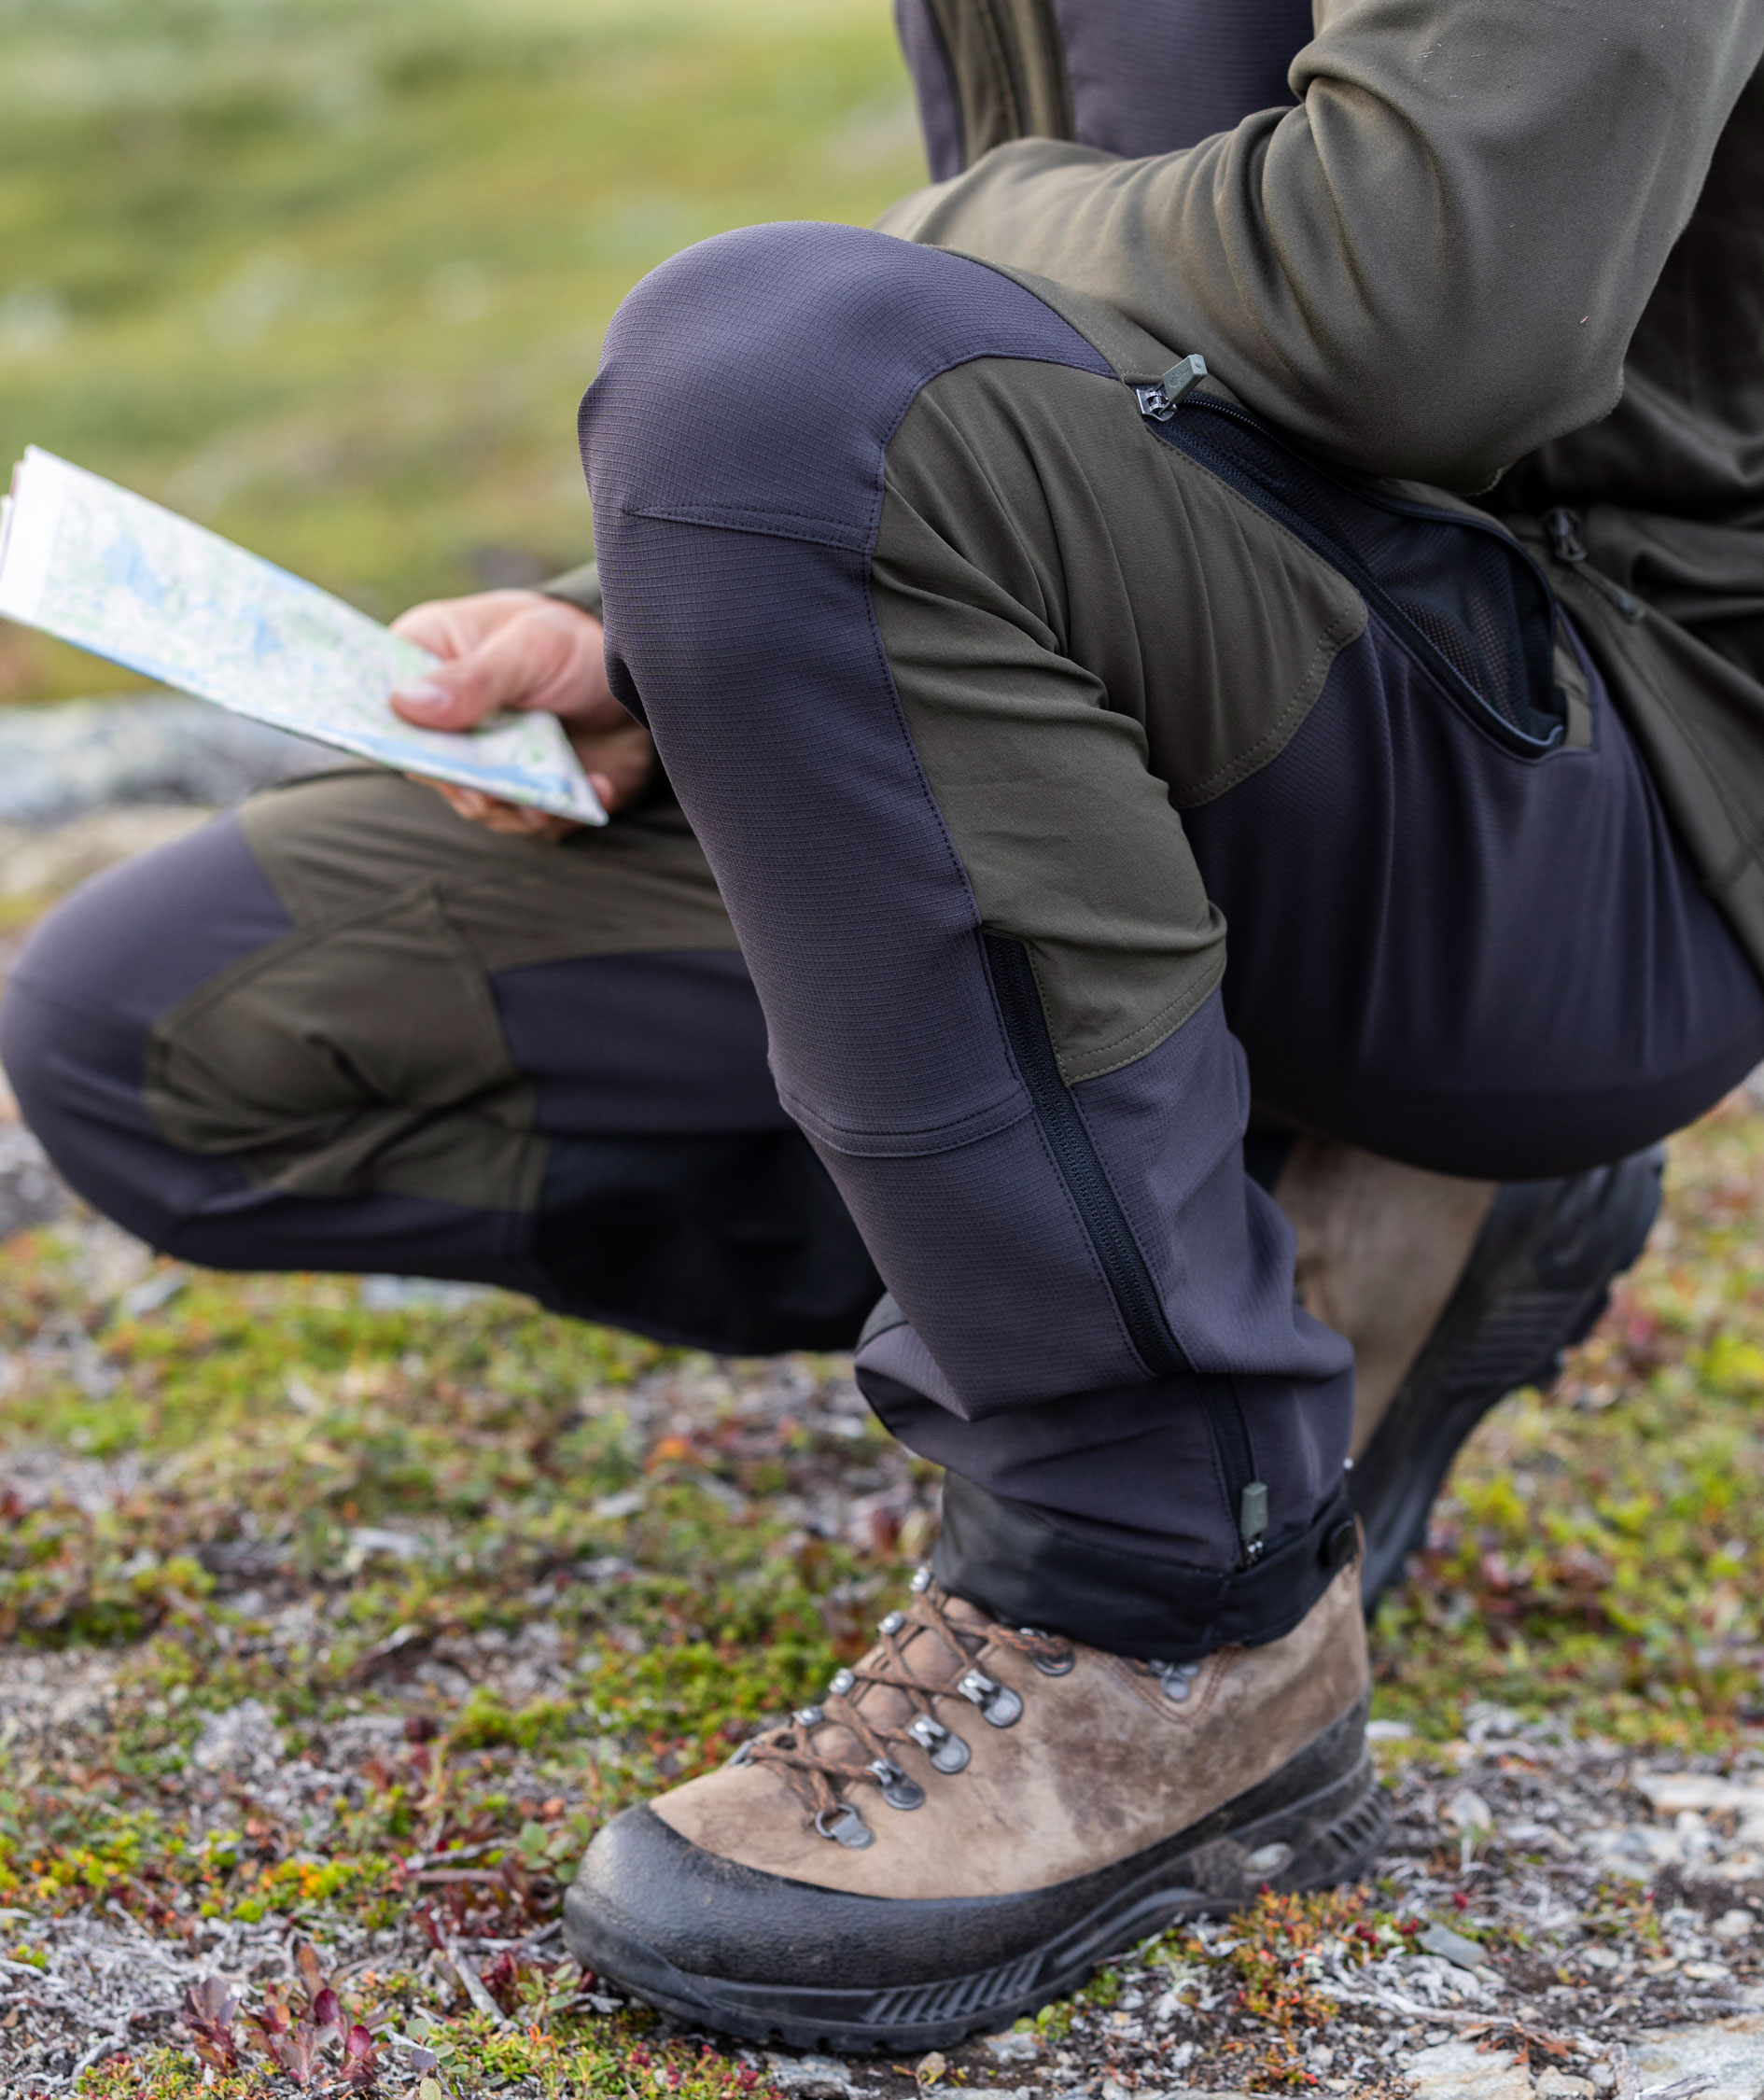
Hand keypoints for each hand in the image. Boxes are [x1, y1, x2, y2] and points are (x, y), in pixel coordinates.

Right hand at [388, 589, 653, 835]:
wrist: (649, 679)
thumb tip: (404, 705)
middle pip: (427, 765)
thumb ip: (477, 678)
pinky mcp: (527, 792)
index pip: (382, 701)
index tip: (407, 751)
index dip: (384, 731)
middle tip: (485, 792)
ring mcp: (487, 760)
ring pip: (476, 803)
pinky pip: (529, 820)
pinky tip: (595, 787)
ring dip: (513, 807)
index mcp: (430, 661)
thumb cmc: (575, 644)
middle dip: (461, 783)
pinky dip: (561, 813)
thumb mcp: (531, 646)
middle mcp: (450, 719)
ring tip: (547, 799)